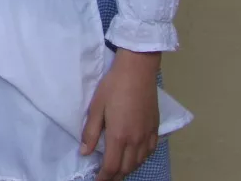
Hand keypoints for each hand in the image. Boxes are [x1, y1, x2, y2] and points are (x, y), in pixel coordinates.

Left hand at [81, 49, 161, 180]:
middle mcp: (135, 140)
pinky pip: (150, 151)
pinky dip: (141, 159)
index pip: (112, 167)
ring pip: (139, 162)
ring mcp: (147, 135)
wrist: (137, 71)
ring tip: (118, 169)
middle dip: (116, 176)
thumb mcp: (96, 107)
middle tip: (106, 177)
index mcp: (119, 136)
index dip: (104, 178)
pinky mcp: (155, 128)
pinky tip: (136, 157)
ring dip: (128, 169)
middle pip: (126, 168)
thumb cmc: (113, 86)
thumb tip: (85, 153)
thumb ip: (90, 132)